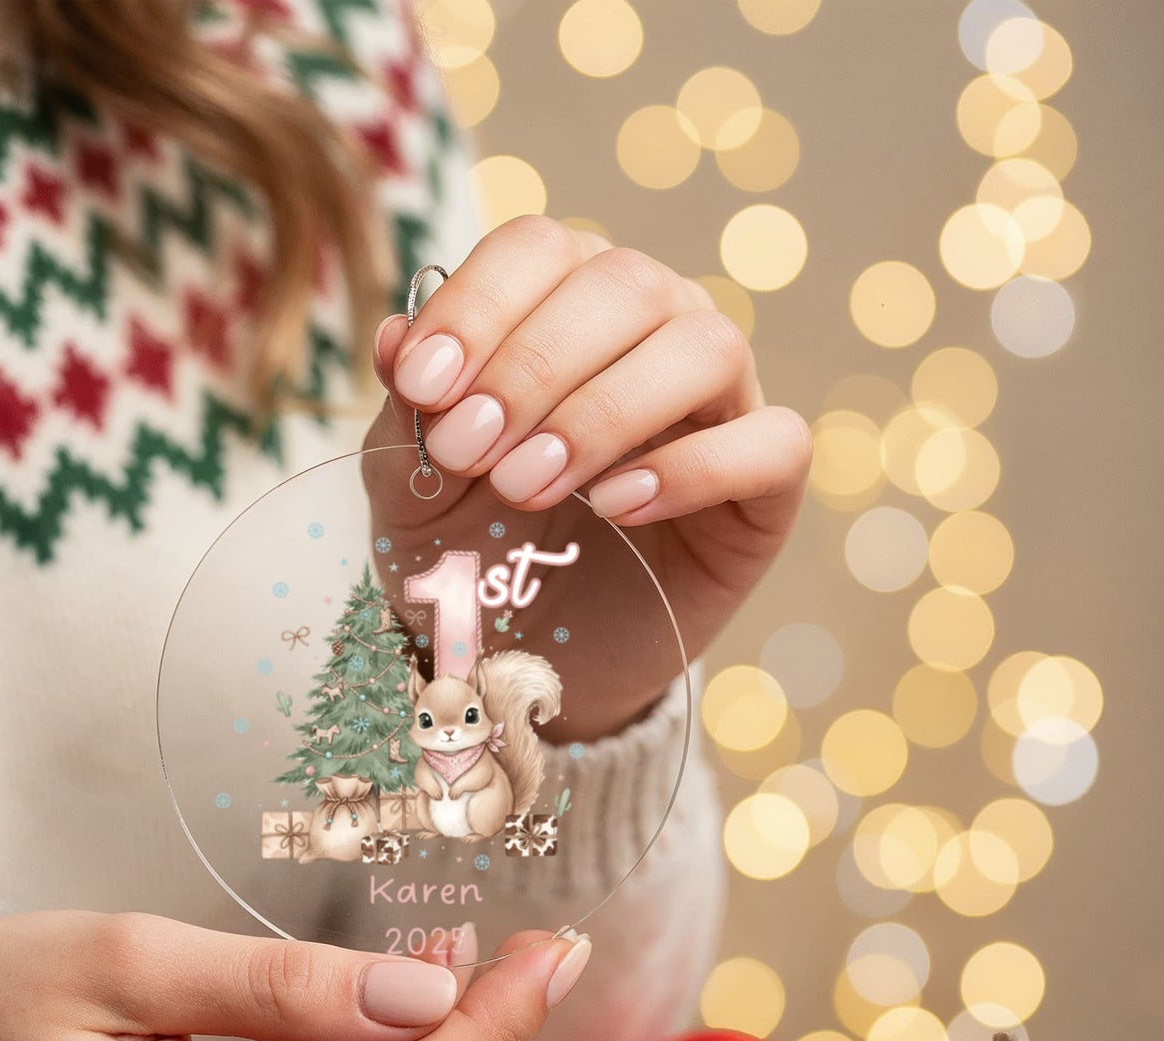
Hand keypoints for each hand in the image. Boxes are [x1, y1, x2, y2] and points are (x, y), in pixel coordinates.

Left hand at [364, 217, 811, 736]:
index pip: (541, 248)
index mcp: (563, 304)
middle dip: (532, 366)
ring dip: (603, 412)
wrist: (522, 666)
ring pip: (705, 347)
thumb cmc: (472, 556)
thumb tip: (397, 333)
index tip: (423, 386)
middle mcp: (653, 332)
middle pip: (626, 283)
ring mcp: (719, 406)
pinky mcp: (763, 490)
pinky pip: (771, 444)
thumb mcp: (413, 491)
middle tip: (469, 451)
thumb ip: (406, 415)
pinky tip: (617, 508)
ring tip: (526, 486)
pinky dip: (693, 468)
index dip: (480, 305)